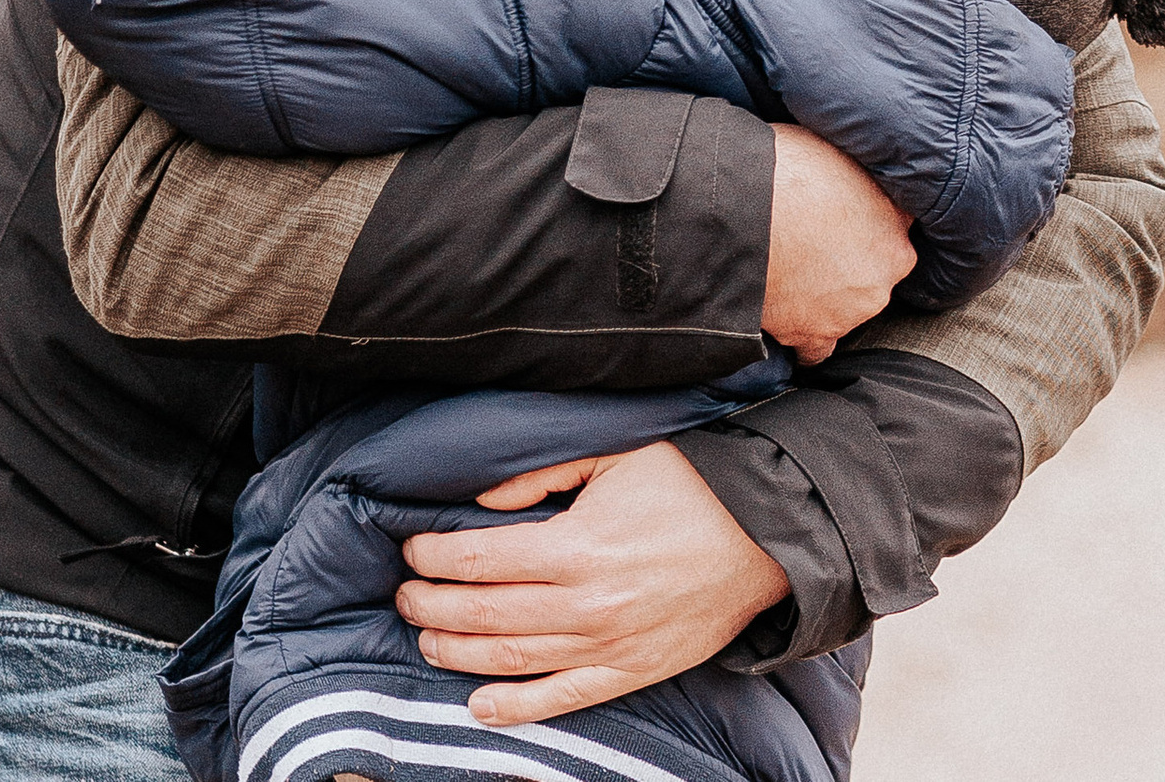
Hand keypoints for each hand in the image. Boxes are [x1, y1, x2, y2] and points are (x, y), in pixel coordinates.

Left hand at [395, 438, 788, 728]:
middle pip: (485, 613)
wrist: (761, 537)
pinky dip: (516, 709)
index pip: (481, 558)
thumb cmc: (687, 485)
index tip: (410, 549)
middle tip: (403, 594)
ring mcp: (607, 646)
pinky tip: (479, 706)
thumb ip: (543, 474)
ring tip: (426, 637)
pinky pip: (562, 700)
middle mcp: (586, 604)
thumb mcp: (613, 456)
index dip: (435, 556)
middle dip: (432, 605)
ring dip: (458, 652)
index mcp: (578, 545)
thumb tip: (483, 500)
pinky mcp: (629, 673)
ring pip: (512, 660)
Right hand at [762, 125, 914, 361]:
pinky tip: (787, 314)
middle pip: (875, 269)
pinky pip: (818, 348)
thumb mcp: (834, 149)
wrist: (737, 210)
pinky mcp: (816, 335)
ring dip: (828, 294)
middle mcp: (885, 270)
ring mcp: (853, 309)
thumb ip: (857, 174)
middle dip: (850, 258)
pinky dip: (806, 335)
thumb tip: (852, 174)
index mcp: (895, 220)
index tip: (845, 214)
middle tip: (813, 240)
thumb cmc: (782, 167)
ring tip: (791, 270)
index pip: (894, 225)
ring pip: (849, 306)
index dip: (867, 219)